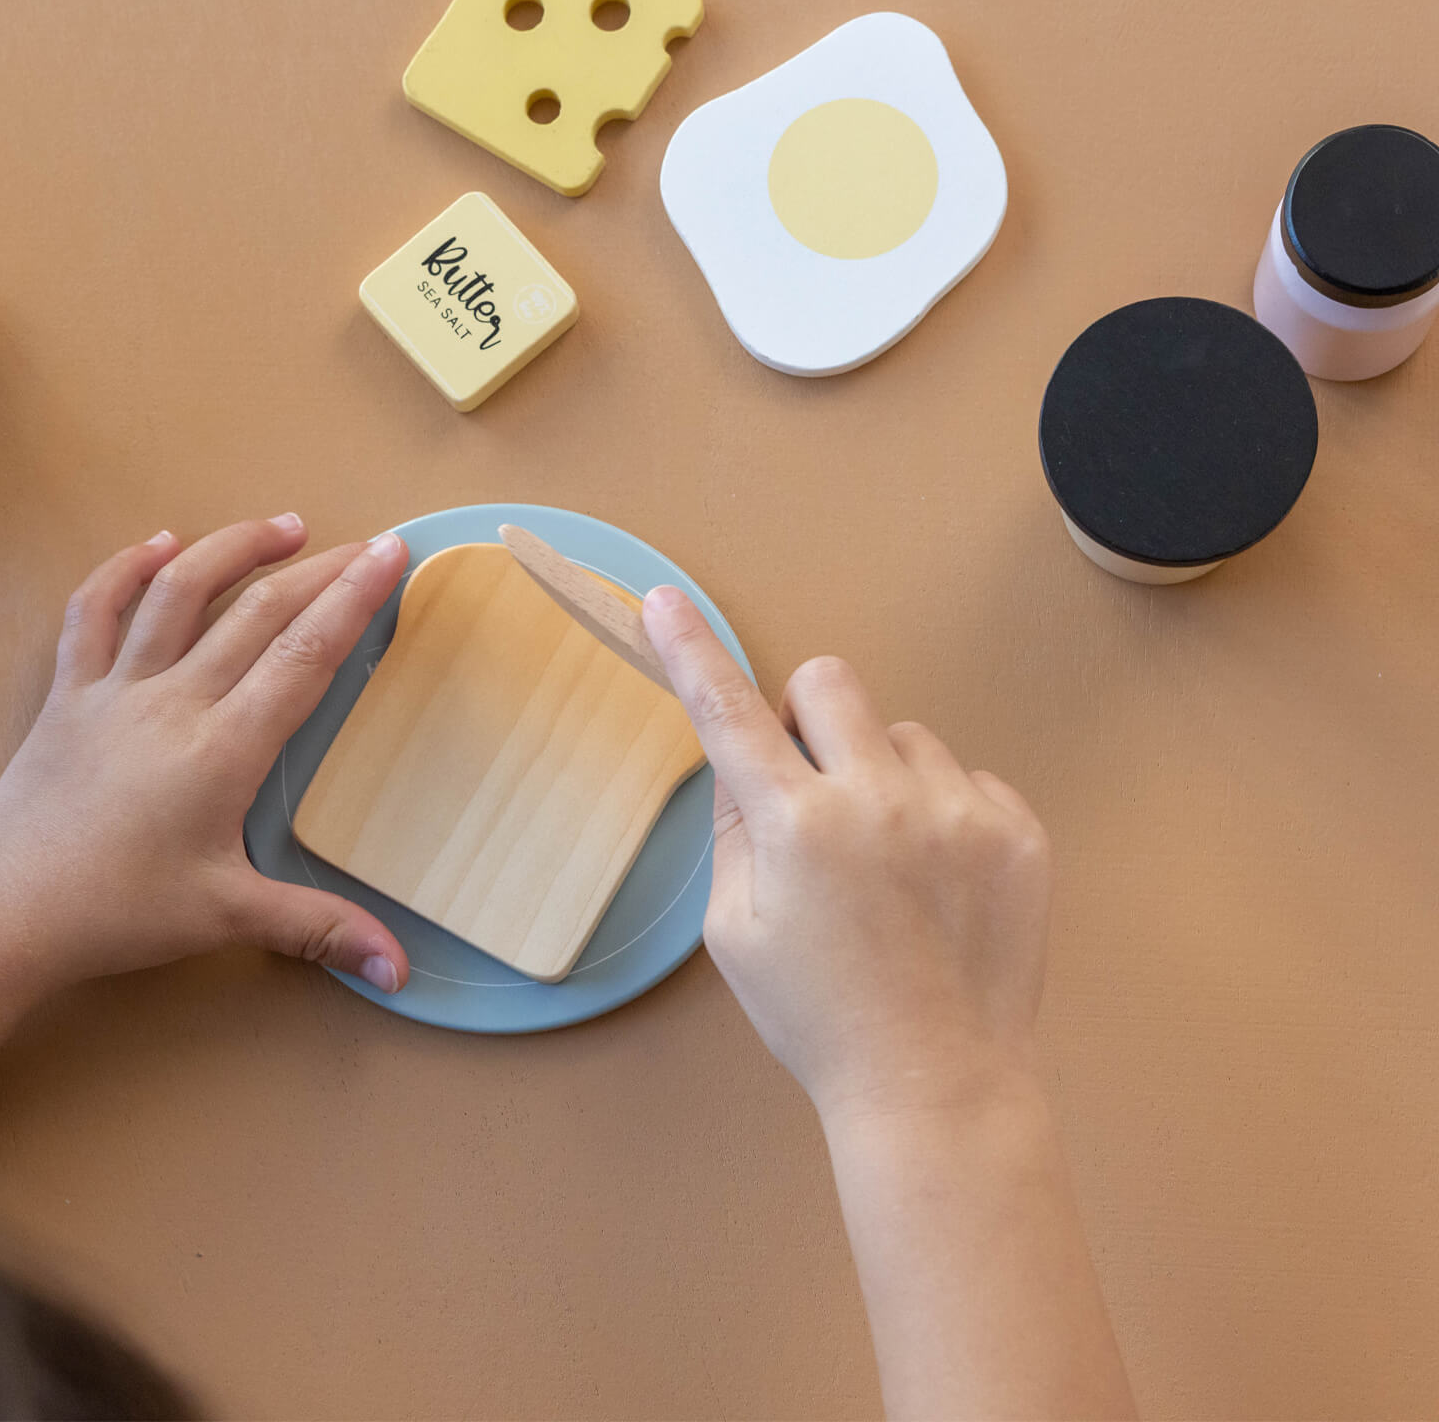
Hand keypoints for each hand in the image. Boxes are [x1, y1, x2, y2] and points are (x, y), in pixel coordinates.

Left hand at [0, 515, 412, 998]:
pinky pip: (93, 611)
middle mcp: (174, 702)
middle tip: (368, 543)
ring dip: (234, 550)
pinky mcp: (68, 693)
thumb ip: (319, 930)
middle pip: (258, 613)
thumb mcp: (227, 918)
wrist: (1, 913)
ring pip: (179, 593)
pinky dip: (126, 568)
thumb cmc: (117, 912)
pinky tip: (159, 543)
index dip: (354, 599)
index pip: (304, 655)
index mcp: (223, 749)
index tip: (392, 553)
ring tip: (286, 527)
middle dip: (321, 569)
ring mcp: (115, 689)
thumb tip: (400, 970)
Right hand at [641, 586, 1051, 1126]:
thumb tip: (745, 761)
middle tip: (813, 789)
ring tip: (890, 864)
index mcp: (797, 826)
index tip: (668, 601)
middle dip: (809, 717)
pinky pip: (966, 777)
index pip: (729, 712)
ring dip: (883, 776)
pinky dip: (943, 811)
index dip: (691, 651)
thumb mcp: (736, 931)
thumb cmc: (818, 1016)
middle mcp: (878, 801)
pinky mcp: (1017, 829)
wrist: (938, 1085)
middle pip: (829, 682)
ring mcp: (958, 811)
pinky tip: (940, 882)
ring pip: (903, 735)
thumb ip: (734, 830)